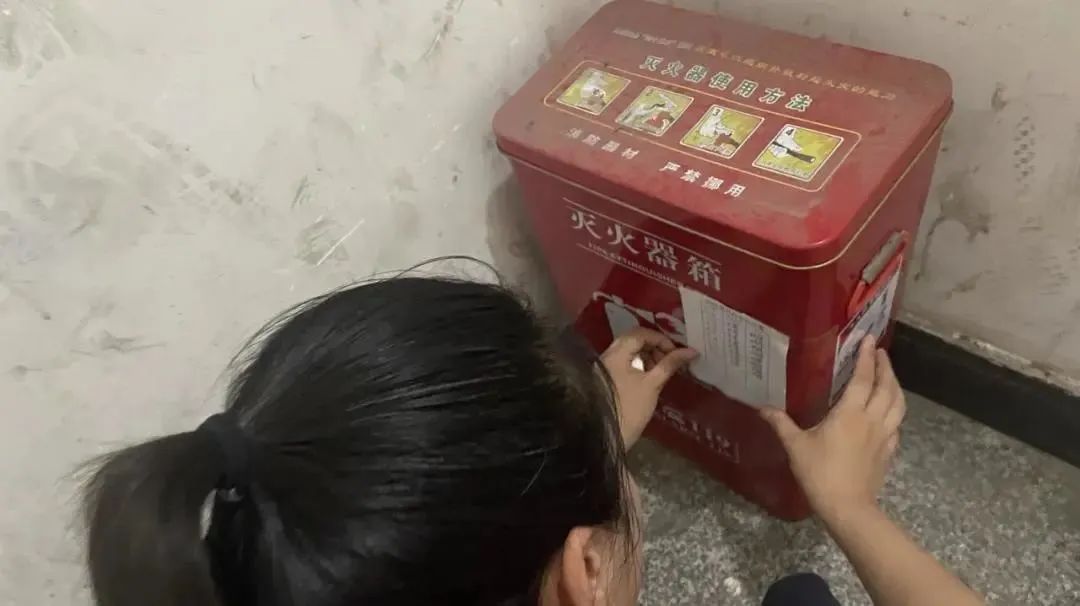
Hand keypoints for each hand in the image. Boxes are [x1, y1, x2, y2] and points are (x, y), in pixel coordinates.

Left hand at [600, 328, 697, 449]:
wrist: (609, 436)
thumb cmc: (631, 410)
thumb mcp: (653, 384)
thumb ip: (670, 364)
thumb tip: (691, 351)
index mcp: (615, 354)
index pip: (639, 334)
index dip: (660, 339)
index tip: (675, 353)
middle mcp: (606, 356)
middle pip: (633, 340)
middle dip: (654, 346)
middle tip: (669, 360)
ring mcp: (604, 367)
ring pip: (628, 351)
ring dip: (647, 355)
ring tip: (660, 370)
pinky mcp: (606, 378)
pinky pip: (624, 363)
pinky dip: (638, 365)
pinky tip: (649, 377)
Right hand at [760, 337, 905, 519]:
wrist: (848, 507)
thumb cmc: (820, 473)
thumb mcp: (796, 446)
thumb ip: (781, 424)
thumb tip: (762, 407)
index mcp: (851, 413)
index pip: (863, 378)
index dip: (867, 357)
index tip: (870, 340)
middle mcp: (872, 419)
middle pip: (887, 387)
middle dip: (886, 367)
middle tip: (881, 353)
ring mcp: (885, 435)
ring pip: (898, 404)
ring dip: (895, 386)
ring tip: (888, 376)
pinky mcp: (888, 451)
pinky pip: (897, 424)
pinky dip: (895, 411)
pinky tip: (888, 413)